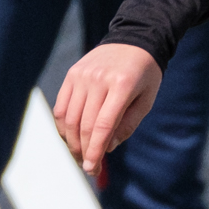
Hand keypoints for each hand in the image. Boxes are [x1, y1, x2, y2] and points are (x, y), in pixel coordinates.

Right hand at [54, 44, 163, 184]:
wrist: (134, 40)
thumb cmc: (145, 75)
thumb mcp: (146, 99)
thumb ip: (128, 124)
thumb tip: (106, 147)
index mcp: (122, 86)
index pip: (102, 125)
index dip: (95, 150)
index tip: (92, 168)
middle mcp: (98, 80)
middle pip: (83, 124)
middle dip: (84, 151)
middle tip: (89, 168)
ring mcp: (82, 76)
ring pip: (69, 118)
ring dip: (71, 141)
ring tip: (80, 156)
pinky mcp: (72, 74)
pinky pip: (61, 106)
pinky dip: (63, 125)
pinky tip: (70, 137)